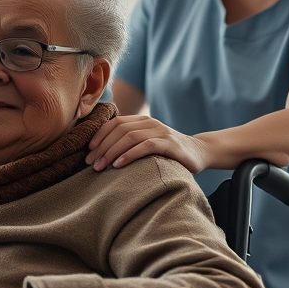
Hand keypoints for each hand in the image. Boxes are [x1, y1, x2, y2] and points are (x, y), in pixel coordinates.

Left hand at [86, 114, 207, 172]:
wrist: (199, 152)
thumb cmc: (168, 152)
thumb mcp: (147, 143)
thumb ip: (130, 143)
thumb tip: (100, 154)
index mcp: (141, 121)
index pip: (114, 123)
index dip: (98, 136)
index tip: (88, 152)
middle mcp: (149, 123)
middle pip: (119, 130)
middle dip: (102, 146)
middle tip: (91, 163)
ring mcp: (160, 132)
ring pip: (130, 137)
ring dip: (112, 151)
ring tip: (101, 166)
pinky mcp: (170, 144)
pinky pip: (146, 146)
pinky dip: (130, 155)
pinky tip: (119, 165)